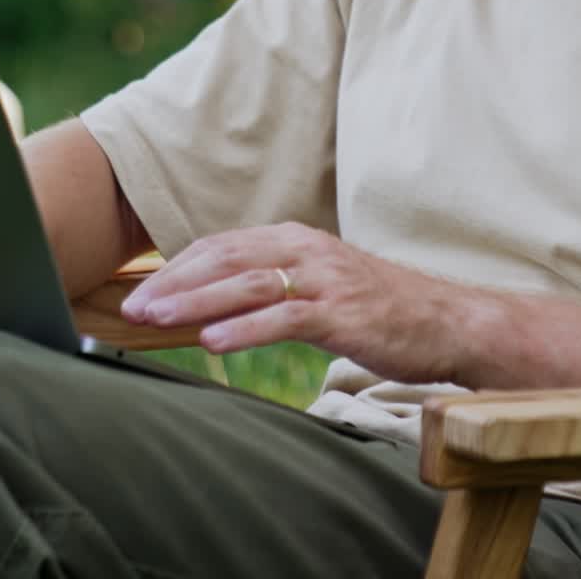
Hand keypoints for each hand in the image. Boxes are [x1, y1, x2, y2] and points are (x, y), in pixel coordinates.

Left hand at [118, 223, 481, 383]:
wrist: (447, 320)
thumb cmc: (381, 309)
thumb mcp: (322, 287)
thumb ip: (275, 288)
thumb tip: (216, 310)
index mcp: (298, 240)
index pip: (224, 245)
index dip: (179, 267)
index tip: (143, 290)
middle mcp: (307, 250)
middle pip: (227, 258)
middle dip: (175, 282)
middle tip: (133, 306)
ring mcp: (326, 280)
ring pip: (248, 283)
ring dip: (196, 302)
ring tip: (155, 319)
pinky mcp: (342, 313)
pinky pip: (285, 317)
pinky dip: (245, 328)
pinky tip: (212, 341)